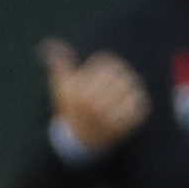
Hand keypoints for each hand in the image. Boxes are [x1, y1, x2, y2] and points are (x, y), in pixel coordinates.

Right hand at [40, 39, 149, 155]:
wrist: (79, 142)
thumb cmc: (70, 108)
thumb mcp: (61, 87)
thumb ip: (59, 64)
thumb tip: (49, 45)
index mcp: (80, 93)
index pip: (107, 65)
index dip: (112, 62)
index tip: (112, 66)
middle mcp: (94, 106)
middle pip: (121, 76)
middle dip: (124, 73)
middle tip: (126, 75)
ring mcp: (110, 118)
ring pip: (132, 89)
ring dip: (133, 85)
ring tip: (132, 85)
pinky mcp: (125, 127)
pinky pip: (139, 106)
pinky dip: (139, 100)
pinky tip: (134, 99)